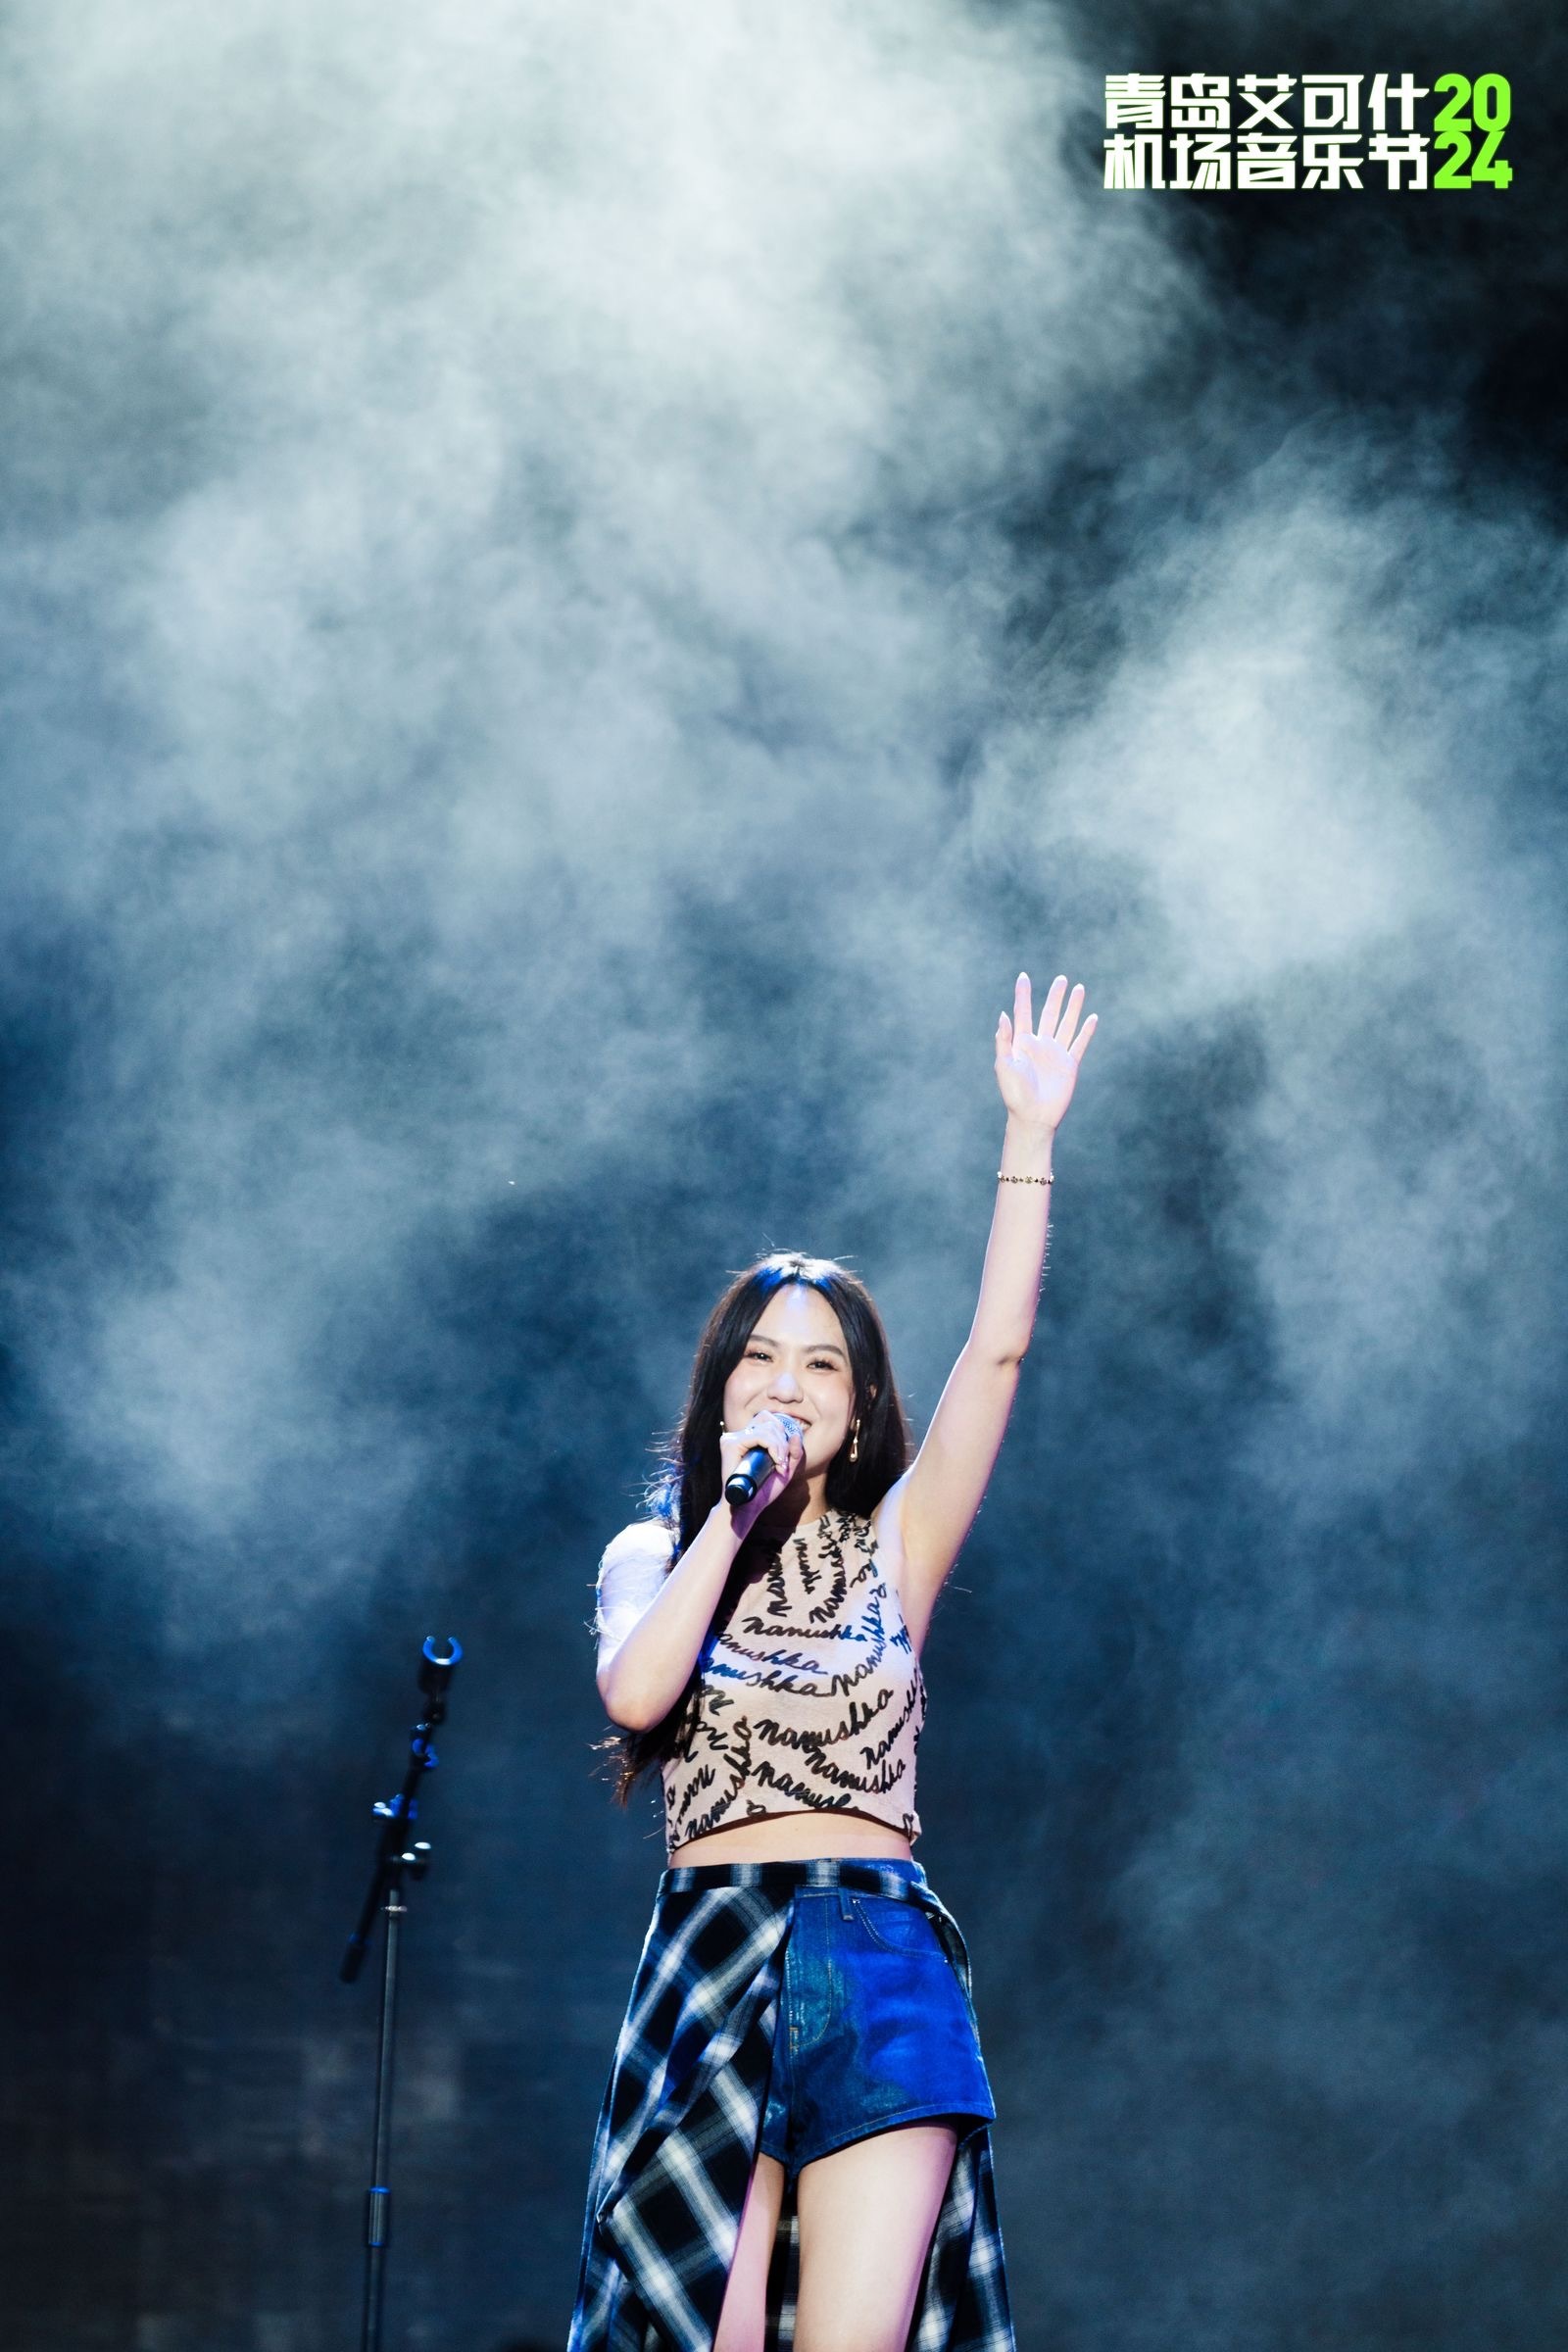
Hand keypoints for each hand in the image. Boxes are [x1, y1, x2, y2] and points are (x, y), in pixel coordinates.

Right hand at [718, 1411, 804, 1536]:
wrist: (747, 1508)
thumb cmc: (763, 1492)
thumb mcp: (785, 1471)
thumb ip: (793, 1454)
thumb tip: (795, 1435)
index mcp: (747, 1439)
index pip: (766, 1419)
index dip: (781, 1431)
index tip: (784, 1456)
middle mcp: (737, 1436)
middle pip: (769, 1422)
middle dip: (783, 1442)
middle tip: (783, 1464)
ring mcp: (732, 1439)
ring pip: (766, 1428)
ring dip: (780, 1447)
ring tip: (780, 1465)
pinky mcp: (731, 1445)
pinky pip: (759, 1436)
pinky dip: (773, 1447)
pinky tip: (776, 1462)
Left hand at [995, 971, 1096, 1131]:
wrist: (1032, 1116)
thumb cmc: (1014, 1093)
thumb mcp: (1004, 1065)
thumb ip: (1004, 1040)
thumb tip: (1003, 1014)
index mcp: (1021, 1043)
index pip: (1023, 1013)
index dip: (1023, 995)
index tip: (1023, 976)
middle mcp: (1040, 1045)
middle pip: (1049, 1014)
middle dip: (1055, 996)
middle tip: (1062, 979)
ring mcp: (1055, 1054)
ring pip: (1066, 1024)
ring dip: (1073, 1007)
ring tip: (1079, 988)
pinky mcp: (1069, 1065)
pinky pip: (1079, 1044)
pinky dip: (1086, 1031)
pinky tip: (1092, 1017)